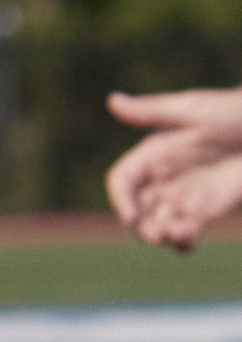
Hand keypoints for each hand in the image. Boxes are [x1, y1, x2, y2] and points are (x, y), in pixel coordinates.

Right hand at [107, 88, 241, 248]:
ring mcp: (182, 195)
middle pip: (137, 209)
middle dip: (141, 225)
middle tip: (156, 235)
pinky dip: (182, 241)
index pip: (123, 181)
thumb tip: (112, 100)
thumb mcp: (193, 111)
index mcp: (153, 154)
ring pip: (159, 224)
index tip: (131, 217)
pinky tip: (188, 240)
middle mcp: (162, 178)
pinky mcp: (205, 210)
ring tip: (180, 235)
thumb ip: (152, 111)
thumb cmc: (234, 112)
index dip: (120, 200)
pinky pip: (185, 232)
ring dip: (162, 235)